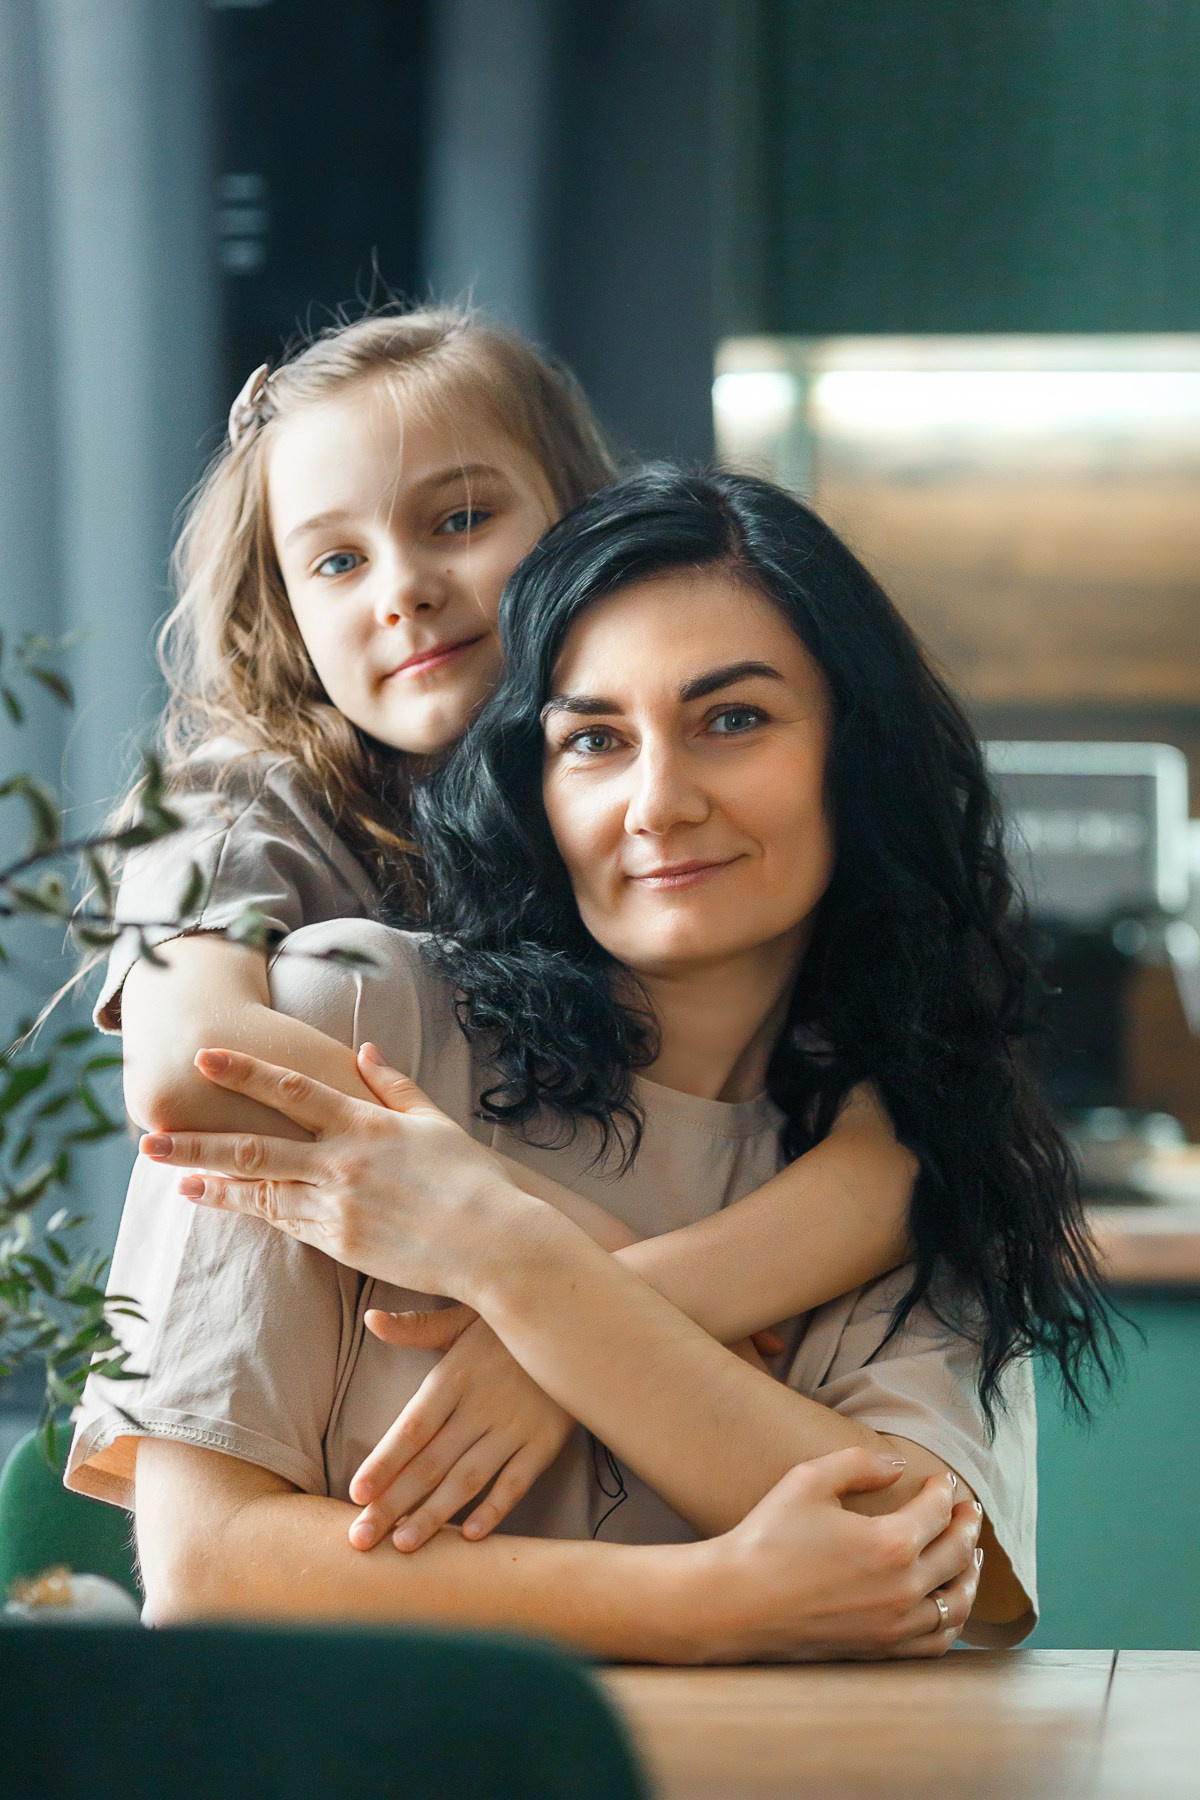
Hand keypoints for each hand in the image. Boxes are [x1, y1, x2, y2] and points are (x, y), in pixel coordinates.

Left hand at [138, 1044, 542, 1300]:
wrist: (494, 1242)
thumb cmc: (472, 1180)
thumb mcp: (433, 1123)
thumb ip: (394, 1086)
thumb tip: (364, 1051)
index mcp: (365, 1125)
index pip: (292, 1090)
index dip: (245, 1071)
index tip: (206, 1056)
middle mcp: (343, 1163)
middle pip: (256, 1149)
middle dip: (199, 1143)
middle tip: (151, 1137)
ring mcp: (338, 1207)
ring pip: (262, 1192)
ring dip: (215, 1186)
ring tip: (175, 1180)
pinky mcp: (341, 1244)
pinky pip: (288, 1225)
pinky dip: (255, 1213)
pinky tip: (226, 1206)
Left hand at [346, 1308, 573, 1553]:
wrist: (578, 1322)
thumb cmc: (508, 1324)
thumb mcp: (462, 1316)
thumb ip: (415, 1327)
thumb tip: (370, 1319)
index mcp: (456, 1375)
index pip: (413, 1427)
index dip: (385, 1461)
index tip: (356, 1493)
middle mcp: (482, 1405)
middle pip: (431, 1462)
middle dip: (393, 1503)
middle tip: (361, 1537)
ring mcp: (516, 1426)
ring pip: (468, 1479)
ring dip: (435, 1515)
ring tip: (403, 1545)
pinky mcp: (546, 1442)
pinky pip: (517, 1482)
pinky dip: (496, 1509)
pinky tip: (471, 1535)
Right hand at [696, 1448, 982, 1663]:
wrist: (736, 1602)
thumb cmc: (768, 1537)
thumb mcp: (808, 1479)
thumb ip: (859, 1462)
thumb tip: (898, 1464)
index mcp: (891, 1544)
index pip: (938, 1512)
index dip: (945, 1492)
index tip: (944, 1480)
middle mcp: (903, 1589)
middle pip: (958, 1555)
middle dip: (969, 1527)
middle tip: (972, 1511)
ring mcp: (894, 1627)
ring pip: (956, 1603)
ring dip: (971, 1575)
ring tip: (973, 1558)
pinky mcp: (880, 1651)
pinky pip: (936, 1641)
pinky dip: (953, 1621)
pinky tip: (949, 1606)